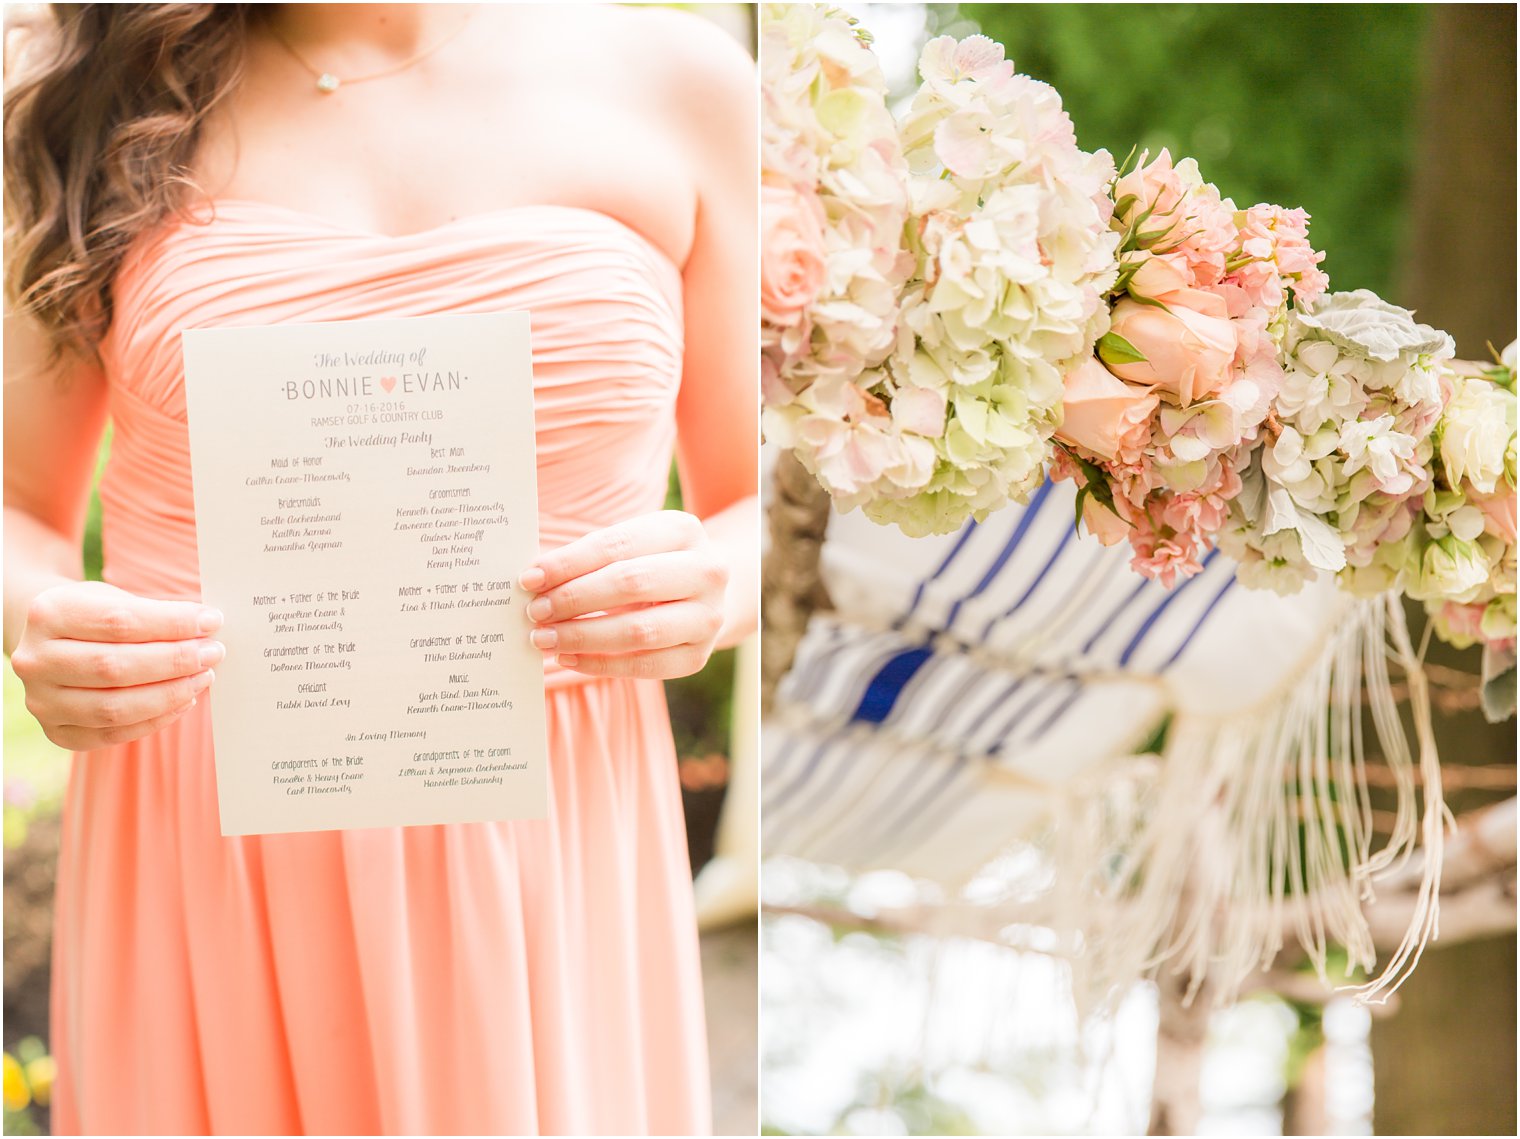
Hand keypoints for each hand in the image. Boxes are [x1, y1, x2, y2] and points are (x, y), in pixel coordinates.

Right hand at [11, 580, 224, 749]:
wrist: (52, 641)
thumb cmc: (93, 616)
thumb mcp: (115, 598)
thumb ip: (154, 613)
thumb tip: (207, 628)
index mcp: (47, 614)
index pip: (118, 622)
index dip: (171, 624)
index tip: (210, 622)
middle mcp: (35, 660)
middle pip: (115, 667)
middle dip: (174, 661)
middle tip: (213, 653)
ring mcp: (41, 701)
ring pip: (114, 707)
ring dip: (170, 694)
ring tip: (204, 677)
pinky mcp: (57, 733)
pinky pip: (112, 734)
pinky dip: (156, 720)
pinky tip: (184, 701)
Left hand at [520, 510, 728, 679]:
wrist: (706, 594)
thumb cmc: (653, 564)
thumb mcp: (633, 546)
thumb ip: (590, 558)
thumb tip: (535, 581)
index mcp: (683, 530)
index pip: (617, 546)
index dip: (569, 563)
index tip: (530, 578)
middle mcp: (706, 572)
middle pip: (631, 584)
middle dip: (574, 599)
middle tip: (535, 611)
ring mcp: (707, 617)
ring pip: (639, 631)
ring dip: (583, 636)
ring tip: (544, 638)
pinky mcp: (698, 656)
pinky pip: (644, 666)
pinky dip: (600, 664)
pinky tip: (567, 658)